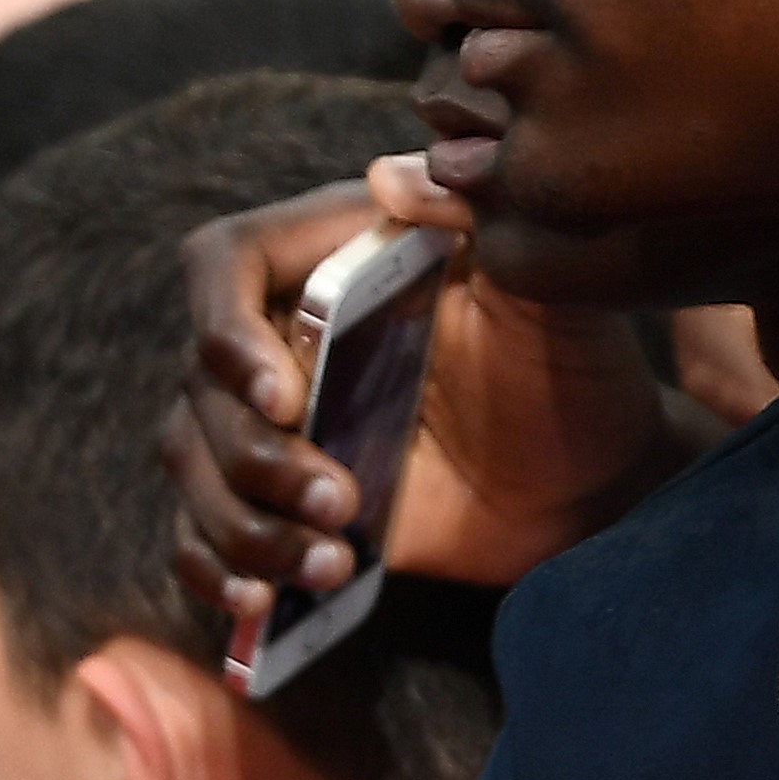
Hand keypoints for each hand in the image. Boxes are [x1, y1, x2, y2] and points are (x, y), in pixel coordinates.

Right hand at [163, 155, 693, 626]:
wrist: (588, 481)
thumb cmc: (568, 368)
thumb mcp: (541, 288)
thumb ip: (484, 221)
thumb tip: (394, 178)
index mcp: (323, 263)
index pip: (220, 266)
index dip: (224, 328)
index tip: (283, 396)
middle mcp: (274, 339)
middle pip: (196, 388)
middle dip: (255, 459)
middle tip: (341, 502)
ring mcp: (267, 430)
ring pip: (190, 470)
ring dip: (243, 526)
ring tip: (329, 563)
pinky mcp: (272, 508)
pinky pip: (198, 540)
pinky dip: (214, 572)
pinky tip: (264, 601)